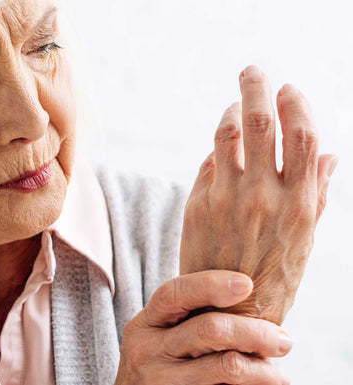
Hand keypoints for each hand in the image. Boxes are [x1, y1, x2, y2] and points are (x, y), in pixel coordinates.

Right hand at [115, 270, 291, 384]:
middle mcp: (147, 351)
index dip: (210, 284)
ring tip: (278, 373)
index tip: (248, 284)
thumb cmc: (160, 363)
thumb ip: (186, 318)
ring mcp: (161, 382)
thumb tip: (247, 294)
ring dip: (263, 369)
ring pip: (226, 365)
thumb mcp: (159, 335)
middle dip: (255, 332)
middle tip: (283, 340)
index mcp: (144, 324)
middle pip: (209, 329)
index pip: (174, 293)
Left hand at [179, 65, 336, 324]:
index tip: (289, 89)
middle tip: (252, 71)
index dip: (295, 104)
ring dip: (229, 112)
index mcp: (297, 204)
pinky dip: (216, 149)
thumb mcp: (306, 241)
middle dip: (256, 87)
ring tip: (234, 106)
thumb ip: (316, 194)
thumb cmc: (274, 278)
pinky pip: (207, 163)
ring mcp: (224, 199)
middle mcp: (260, 196)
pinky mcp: (196, 205)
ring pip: (224, 135)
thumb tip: (328, 154)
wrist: (226, 312)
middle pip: (258, 122)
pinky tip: (222, 149)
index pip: (300, 136)